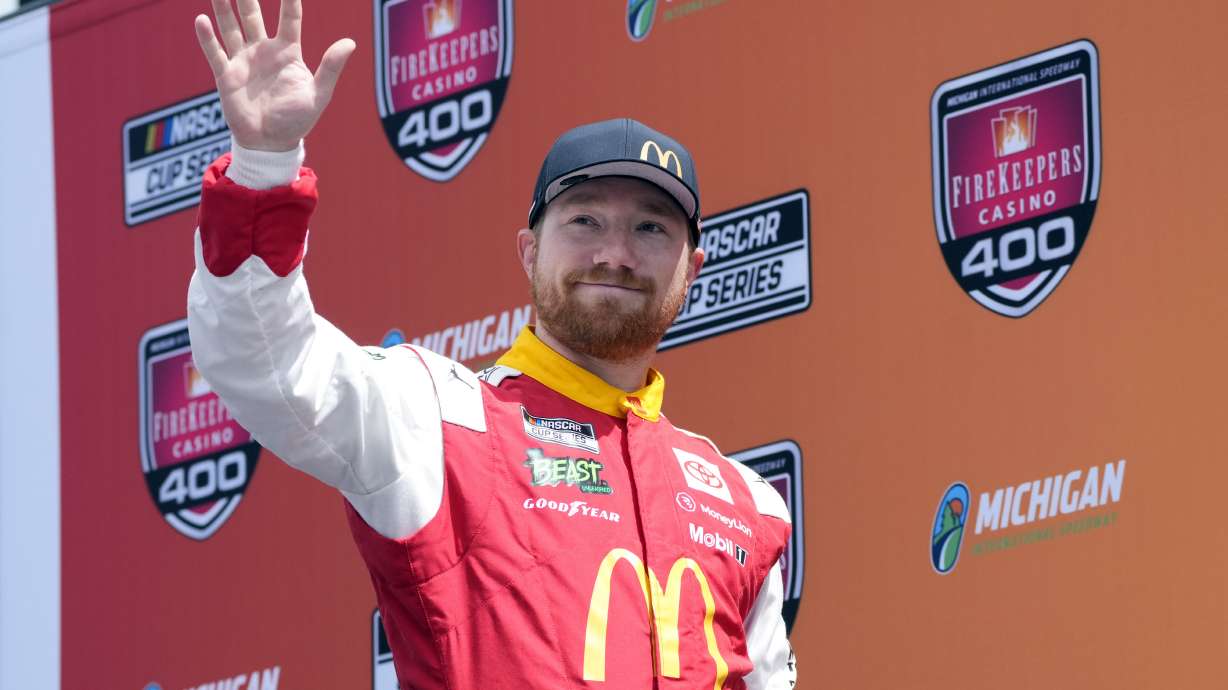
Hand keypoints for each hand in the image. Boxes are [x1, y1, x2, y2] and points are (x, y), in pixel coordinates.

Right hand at [194, 0, 355, 151]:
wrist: (271, 144)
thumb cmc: (297, 120)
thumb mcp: (318, 94)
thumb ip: (331, 68)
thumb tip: (350, 42)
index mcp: (288, 52)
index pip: (290, 17)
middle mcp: (263, 51)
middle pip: (252, 14)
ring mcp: (243, 61)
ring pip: (230, 27)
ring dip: (223, 7)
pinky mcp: (227, 76)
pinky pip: (215, 52)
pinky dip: (207, 37)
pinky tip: (201, 19)